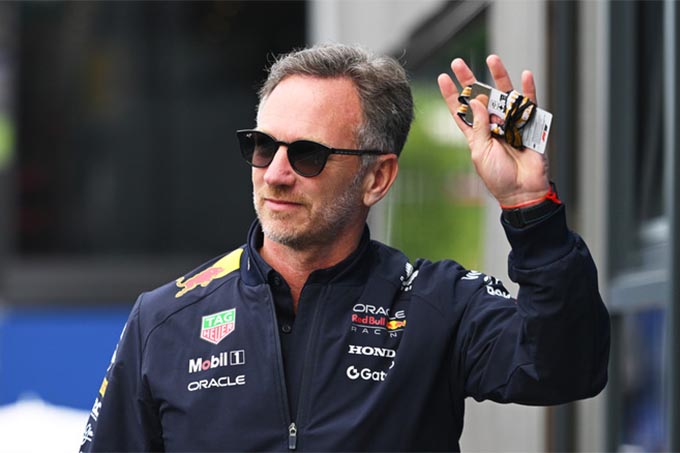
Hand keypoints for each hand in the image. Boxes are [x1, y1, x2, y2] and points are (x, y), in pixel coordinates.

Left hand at [437, 55, 548, 206]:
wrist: (522, 190)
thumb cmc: (498, 176)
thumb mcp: (480, 151)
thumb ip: (478, 126)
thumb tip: (475, 101)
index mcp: (476, 134)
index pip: (461, 110)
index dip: (451, 95)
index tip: (443, 78)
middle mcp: (492, 125)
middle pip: (479, 96)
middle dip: (469, 79)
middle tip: (458, 62)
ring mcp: (511, 122)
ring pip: (503, 94)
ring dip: (498, 76)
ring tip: (492, 58)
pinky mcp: (529, 124)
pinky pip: (529, 103)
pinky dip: (528, 89)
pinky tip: (525, 75)